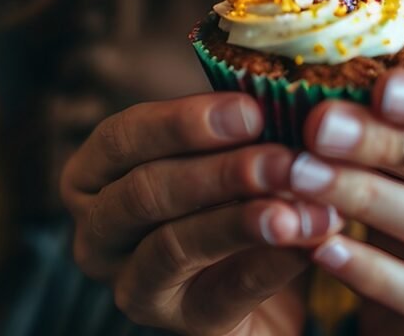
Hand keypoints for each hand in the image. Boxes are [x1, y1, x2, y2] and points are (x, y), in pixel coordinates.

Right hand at [60, 94, 343, 335]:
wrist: (254, 279)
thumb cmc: (229, 188)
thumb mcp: (221, 147)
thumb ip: (238, 122)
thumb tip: (286, 91)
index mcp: (96, 173)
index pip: (124, 136)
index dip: (184, 122)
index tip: (251, 110)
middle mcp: (97, 232)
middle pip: (145, 192)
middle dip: (221, 172)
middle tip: (284, 160)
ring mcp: (132, 284)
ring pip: (173, 246)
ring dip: (243, 220)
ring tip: (299, 207)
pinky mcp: (179, 324)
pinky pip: (221, 295)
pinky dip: (268, 265)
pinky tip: (307, 243)